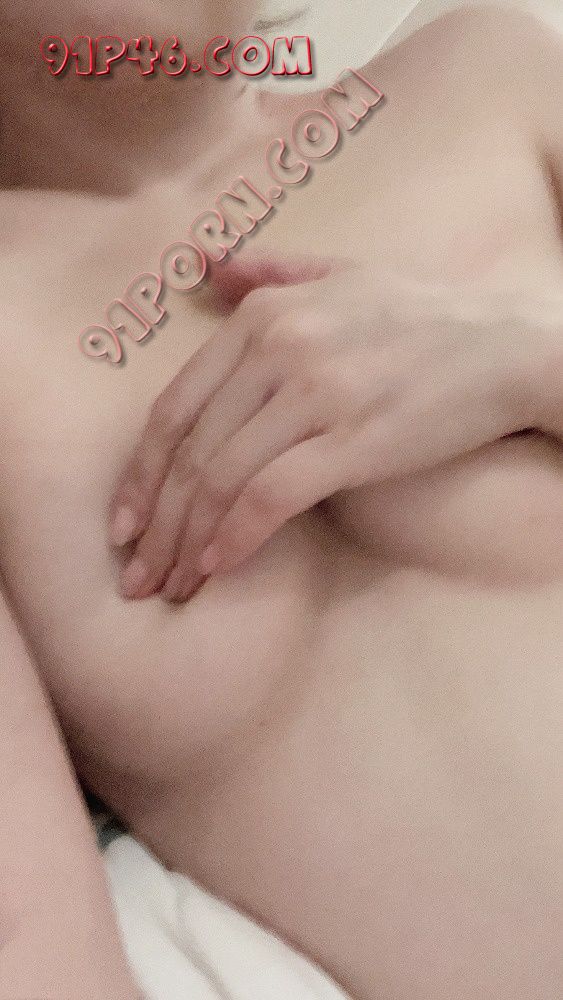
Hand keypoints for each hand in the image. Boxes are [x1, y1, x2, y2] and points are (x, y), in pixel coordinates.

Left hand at [109, 258, 561, 601]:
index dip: (140, 474)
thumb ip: (267, 270)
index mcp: (265, 315)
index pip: (174, 408)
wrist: (506, 344)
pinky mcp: (354, 440)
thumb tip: (204, 269)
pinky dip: (237, 537)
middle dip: (155, 523)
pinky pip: (273, 496)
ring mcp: (316, 394)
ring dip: (187, 542)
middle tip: (138, 573)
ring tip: (173, 584)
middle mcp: (279, 349)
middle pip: (190, 452)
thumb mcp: (340, 273)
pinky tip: (219, 566)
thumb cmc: (422, 315)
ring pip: (221, 479)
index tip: (125, 523)